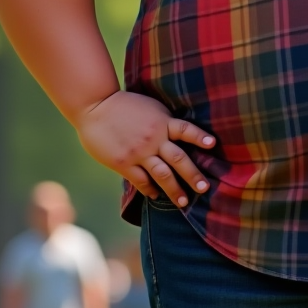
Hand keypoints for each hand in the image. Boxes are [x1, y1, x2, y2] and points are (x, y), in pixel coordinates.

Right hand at [75, 90, 214, 207]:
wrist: (94, 106)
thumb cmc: (123, 105)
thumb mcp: (150, 106)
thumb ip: (164, 120)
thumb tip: (180, 132)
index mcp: (162, 122)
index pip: (186, 130)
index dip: (200, 137)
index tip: (213, 144)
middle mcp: (154, 138)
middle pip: (179, 159)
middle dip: (194, 175)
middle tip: (205, 188)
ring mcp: (139, 152)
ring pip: (162, 175)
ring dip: (175, 190)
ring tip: (184, 202)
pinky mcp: (123, 163)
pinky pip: (141, 180)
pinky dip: (150, 189)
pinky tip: (156, 195)